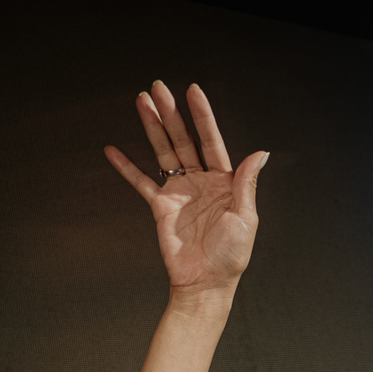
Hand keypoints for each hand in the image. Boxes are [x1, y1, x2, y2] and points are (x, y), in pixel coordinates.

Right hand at [105, 81, 264, 293]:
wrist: (206, 284)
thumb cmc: (231, 257)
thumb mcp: (246, 219)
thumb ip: (246, 184)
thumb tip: (260, 153)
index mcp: (224, 183)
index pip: (212, 141)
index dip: (202, 116)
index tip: (193, 92)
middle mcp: (202, 182)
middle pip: (184, 140)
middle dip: (171, 114)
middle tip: (158, 88)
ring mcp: (180, 192)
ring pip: (163, 152)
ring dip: (152, 127)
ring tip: (142, 101)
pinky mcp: (161, 207)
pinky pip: (141, 183)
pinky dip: (127, 168)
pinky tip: (113, 151)